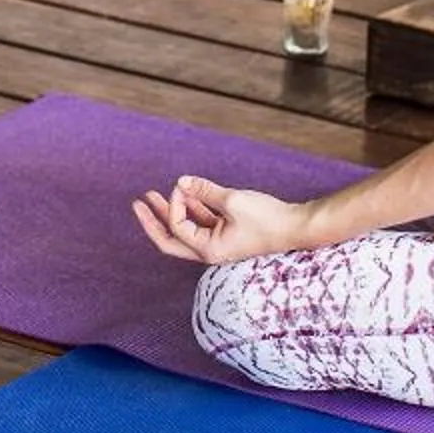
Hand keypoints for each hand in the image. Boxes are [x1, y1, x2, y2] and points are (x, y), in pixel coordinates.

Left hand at [132, 176, 310, 265]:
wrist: (297, 226)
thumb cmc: (267, 219)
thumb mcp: (232, 201)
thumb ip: (204, 190)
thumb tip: (182, 181)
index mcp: (209, 250)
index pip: (178, 228)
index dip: (175, 205)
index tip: (185, 186)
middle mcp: (211, 251)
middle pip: (172, 239)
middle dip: (154, 219)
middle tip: (136, 203)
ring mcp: (219, 242)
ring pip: (188, 228)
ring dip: (173, 210)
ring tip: (153, 194)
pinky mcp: (229, 233)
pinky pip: (204, 221)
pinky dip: (194, 207)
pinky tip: (187, 191)